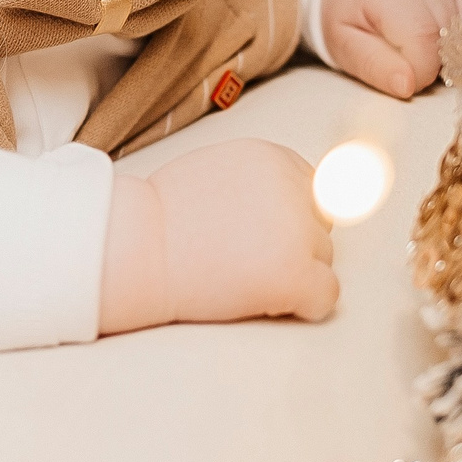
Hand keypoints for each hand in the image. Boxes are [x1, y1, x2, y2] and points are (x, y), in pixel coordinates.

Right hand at [99, 138, 337, 332]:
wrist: (136, 248)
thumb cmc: (165, 215)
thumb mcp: (220, 169)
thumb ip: (263, 180)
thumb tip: (323, 189)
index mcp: (274, 157)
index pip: (314, 189)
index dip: (287, 216)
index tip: (254, 231)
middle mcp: (293, 188)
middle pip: (322, 224)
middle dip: (293, 243)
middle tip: (243, 256)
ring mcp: (296, 232)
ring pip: (324, 260)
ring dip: (293, 272)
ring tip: (242, 275)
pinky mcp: (293, 274)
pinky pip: (325, 296)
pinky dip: (304, 305)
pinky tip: (266, 301)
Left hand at [321, 0, 461, 99]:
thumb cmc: (353, 16)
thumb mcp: (344, 44)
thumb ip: (373, 66)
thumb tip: (406, 86)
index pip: (425, 56)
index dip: (417, 77)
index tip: (402, 72)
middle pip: (456, 48)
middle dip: (441, 67)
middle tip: (416, 55)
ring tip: (434, 44)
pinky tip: (457, 36)